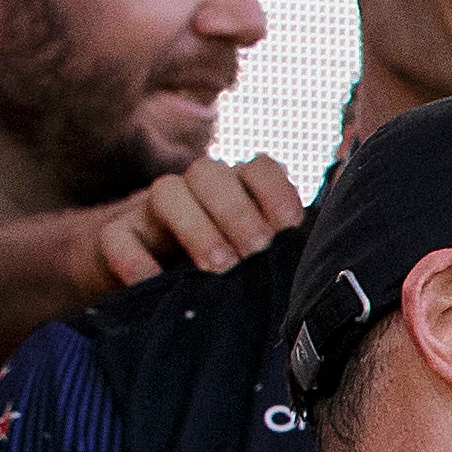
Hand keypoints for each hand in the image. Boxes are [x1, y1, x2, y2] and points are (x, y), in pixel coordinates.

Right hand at [94, 156, 304, 285]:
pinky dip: (133, 258)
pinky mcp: (115, 238)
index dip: (275, 188)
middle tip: (255, 251)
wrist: (138, 283)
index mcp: (236, 193)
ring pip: (165, 191)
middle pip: (210, 173)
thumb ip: (288, 256)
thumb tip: (337, 266)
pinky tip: (152, 283)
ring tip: (217, 267)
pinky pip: (116, 236)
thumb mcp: (257, 264)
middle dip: (236, 209)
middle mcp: (195, 194)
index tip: (292, 223)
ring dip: (195, 226)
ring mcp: (150, 212)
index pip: (258, 168)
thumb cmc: (217, 275)